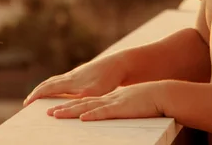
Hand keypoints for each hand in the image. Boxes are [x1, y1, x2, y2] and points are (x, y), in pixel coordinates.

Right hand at [23, 53, 127, 106]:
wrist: (120, 64)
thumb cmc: (108, 79)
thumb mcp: (94, 93)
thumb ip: (78, 101)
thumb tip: (63, 110)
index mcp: (70, 81)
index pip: (48, 88)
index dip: (36, 96)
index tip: (26, 104)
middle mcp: (71, 76)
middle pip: (49, 83)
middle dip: (37, 92)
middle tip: (28, 101)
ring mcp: (77, 73)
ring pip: (57, 80)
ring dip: (46, 87)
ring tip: (40, 95)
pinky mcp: (84, 73)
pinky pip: (64, 79)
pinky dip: (56, 85)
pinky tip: (61, 89)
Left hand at [48, 82, 165, 120]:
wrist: (162, 93)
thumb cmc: (150, 101)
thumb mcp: (132, 105)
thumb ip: (122, 109)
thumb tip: (117, 113)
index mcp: (111, 99)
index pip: (88, 102)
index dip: (72, 106)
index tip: (58, 109)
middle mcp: (108, 99)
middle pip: (82, 104)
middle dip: (64, 108)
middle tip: (48, 113)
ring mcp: (114, 103)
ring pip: (88, 107)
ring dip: (71, 111)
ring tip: (56, 115)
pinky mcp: (121, 108)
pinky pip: (104, 112)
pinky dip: (92, 115)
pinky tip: (82, 118)